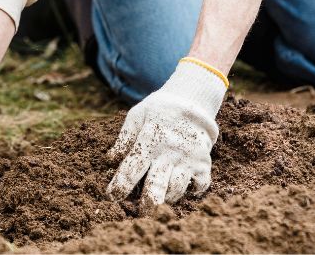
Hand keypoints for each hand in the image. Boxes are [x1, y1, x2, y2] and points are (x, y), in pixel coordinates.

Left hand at [106, 59, 226, 206]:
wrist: (192, 101)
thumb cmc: (159, 110)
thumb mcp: (137, 116)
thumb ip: (124, 138)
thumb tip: (110, 160)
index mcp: (149, 141)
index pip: (132, 167)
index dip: (121, 184)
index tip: (112, 196)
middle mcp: (169, 152)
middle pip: (157, 184)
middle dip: (147, 203)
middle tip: (141, 213)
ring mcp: (188, 159)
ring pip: (176, 189)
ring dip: (166, 198)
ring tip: (159, 201)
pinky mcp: (204, 163)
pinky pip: (200, 186)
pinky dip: (192, 192)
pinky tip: (184, 189)